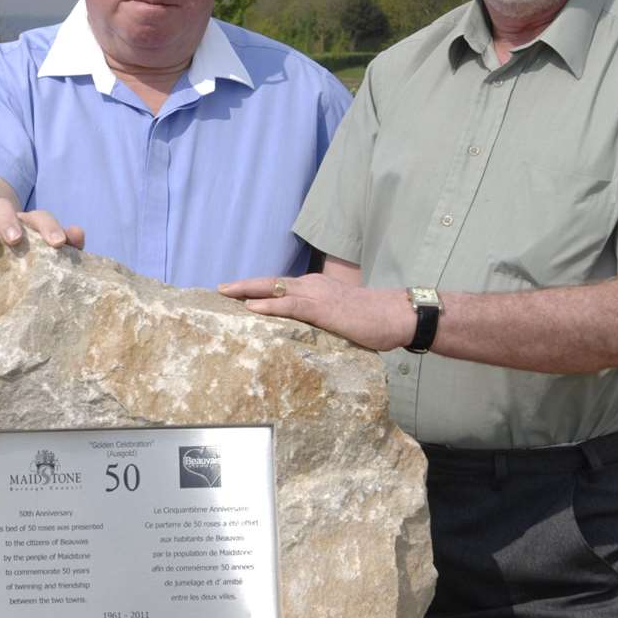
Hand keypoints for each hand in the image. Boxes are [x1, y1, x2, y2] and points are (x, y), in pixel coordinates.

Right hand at [0, 197, 84, 258]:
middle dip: (10, 221)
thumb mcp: (39, 249)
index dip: (49, 227)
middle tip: (17, 240)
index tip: (58, 243)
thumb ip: (61, 244)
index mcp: (23, 222)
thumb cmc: (17, 254)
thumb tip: (77, 235)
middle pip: (2, 208)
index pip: (38, 217)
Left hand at [218, 274, 411, 351]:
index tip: (236, 293)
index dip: (258, 288)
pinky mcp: (323, 308)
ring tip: (226, 293)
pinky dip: (270, 304)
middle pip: (271, 282)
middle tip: (220, 289)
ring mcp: (317, 295)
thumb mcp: (340, 318)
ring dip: (248, 290)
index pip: (281, 286)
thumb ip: (321, 322)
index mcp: (316, 288)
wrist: (397, 315)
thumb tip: (306, 335)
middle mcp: (313, 285)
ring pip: (275, 288)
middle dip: (244, 285)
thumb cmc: (374, 320)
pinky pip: (291, 304)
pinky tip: (252, 306)